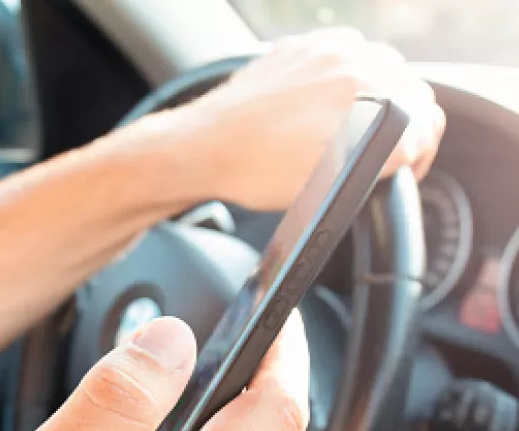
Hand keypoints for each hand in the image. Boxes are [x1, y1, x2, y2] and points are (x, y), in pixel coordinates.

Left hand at [174, 28, 444, 209]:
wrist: (202, 147)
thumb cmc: (255, 170)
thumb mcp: (331, 183)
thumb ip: (383, 158)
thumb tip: (407, 149)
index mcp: (367, 94)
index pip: (426, 119)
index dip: (422, 153)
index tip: (406, 169)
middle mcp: (351, 61)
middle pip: (408, 89)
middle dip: (406, 125)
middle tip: (388, 156)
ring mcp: (323, 50)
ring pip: (378, 71)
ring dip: (380, 102)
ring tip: (359, 136)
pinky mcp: (299, 50)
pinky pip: (342, 61)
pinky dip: (347, 85)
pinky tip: (327, 113)